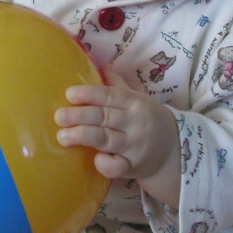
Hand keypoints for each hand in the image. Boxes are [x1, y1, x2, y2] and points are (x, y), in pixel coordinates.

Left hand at [54, 68, 180, 204]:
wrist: (174, 149)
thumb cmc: (146, 120)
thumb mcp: (137, 100)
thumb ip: (118, 86)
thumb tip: (101, 65)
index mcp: (135, 103)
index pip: (111, 95)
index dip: (90, 94)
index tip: (69, 94)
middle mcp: (135, 123)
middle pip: (105, 117)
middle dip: (80, 116)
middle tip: (58, 117)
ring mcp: (135, 146)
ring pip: (107, 140)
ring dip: (84, 137)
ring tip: (62, 137)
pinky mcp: (133, 167)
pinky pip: (118, 167)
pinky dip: (105, 164)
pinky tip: (94, 159)